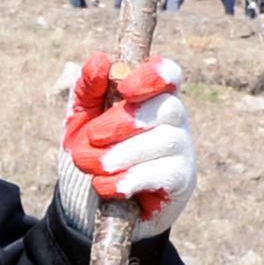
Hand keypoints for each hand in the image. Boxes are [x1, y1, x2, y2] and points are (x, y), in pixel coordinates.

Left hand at [53, 55, 197, 237]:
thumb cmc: (92, 150)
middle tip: (89, 139)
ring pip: (165, 141)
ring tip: (90, 166)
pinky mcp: (181, 181)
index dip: (153, 75)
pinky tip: (105, 187)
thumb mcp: (81, 117)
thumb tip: (101, 61)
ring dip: (121, 154)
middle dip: (123, 122)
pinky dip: (129, 179)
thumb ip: (88, 89)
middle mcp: (174, 120)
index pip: (169, 73)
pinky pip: (165, 173)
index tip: (123, 88)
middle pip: (167, 107)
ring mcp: (182, 150)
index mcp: (151, 96)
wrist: (89, 203)